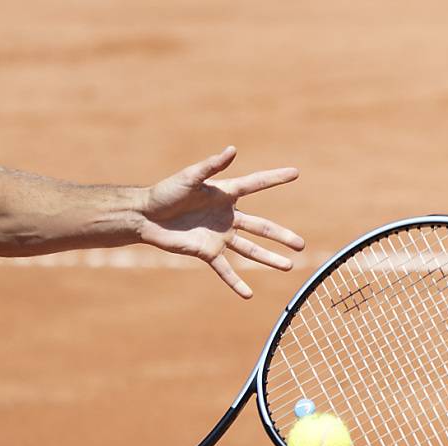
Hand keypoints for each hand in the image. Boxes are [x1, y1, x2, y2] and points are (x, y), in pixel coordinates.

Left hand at [136, 146, 304, 297]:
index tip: (296, 173)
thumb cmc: (165, 192)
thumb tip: (232, 149)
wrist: (145, 216)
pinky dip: (235, 282)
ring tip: (288, 266)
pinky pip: (224, 269)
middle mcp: (226, 216)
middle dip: (281, 236)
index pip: (255, 184)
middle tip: (301, 245)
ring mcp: (218, 236)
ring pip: (249, 249)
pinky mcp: (206, 251)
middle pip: (261, 226)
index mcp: (224, 194)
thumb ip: (212, 166)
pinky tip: (248, 295)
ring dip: (268, 258)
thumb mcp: (189, 177)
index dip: (274, 178)